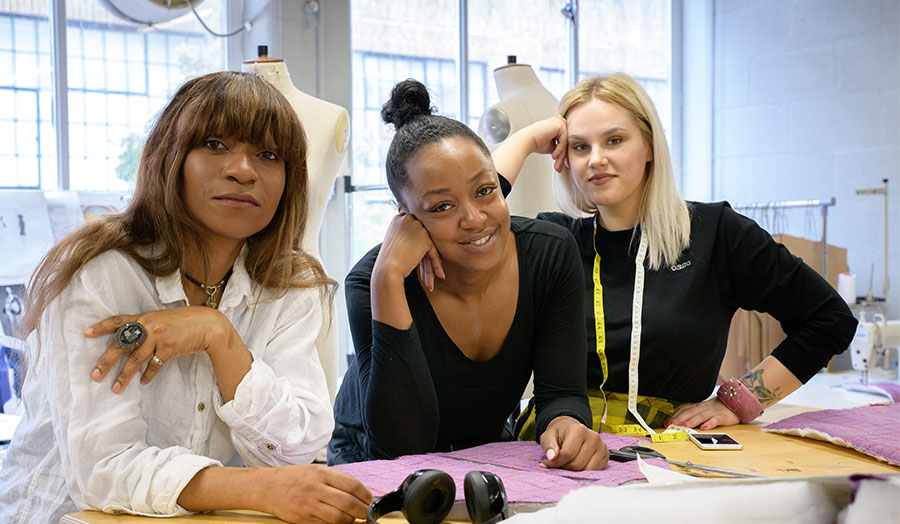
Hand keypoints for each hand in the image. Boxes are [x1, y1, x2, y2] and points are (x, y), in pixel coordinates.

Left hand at [85, 306, 234, 392]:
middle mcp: (148, 326)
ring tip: (115, 388)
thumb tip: (134, 340)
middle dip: (106, 361)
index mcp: (145, 317)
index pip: (118, 321)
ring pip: (135, 359)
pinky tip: (143, 382)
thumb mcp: (164, 320)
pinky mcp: (168, 348)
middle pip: (121, 344)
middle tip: (95, 374)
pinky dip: (148, 375)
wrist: (208, 325)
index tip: (86, 333)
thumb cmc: (186, 322)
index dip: (101, 327)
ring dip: (124, 376)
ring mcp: (158, 337)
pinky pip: (154, 365)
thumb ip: (148, 327)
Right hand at [262, 465, 372, 523]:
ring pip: (338, 518)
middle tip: (366, 512)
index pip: (352, 485)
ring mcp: (309, 505)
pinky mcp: (303, 519)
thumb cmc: (293, 478)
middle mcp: (316, 488)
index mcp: (322, 473)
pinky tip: (339, 522)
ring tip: (353, 518)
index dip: (366, 495)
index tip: (370, 500)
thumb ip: (337, 480)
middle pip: (348, 503)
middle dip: (362, 510)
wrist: (267, 487)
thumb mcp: (316, 470)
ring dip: (351, 520)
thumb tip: (359, 491)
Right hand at [374, 212, 444, 291]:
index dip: (416, 243)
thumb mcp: (393, 243)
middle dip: (425, 254)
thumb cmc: (386, 260)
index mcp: (398, 218)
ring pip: (428, 246)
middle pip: (421, 237)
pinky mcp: (425, 238)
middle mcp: (407, 219)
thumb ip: (404, 236)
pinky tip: (441, 276)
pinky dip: (437, 265)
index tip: (420, 256)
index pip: (412, 229)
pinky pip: (434, 253)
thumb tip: (416, 239)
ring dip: (431, 263)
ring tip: (434, 278)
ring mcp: (417, 227)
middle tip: (427, 269)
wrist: (386, 270)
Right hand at [524, 116, 567, 172]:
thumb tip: (567, 157)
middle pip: (566, 142)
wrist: (526, 140)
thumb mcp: (552, 146)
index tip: (559, 165)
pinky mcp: (560, 124)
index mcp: (557, 125)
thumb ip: (560, 147)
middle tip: (558, 167)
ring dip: (561, 155)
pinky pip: (564, 141)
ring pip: (566, 142)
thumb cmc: (536, 143)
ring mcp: (560, 122)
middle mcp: (559, 121)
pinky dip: (559, 150)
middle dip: (562, 156)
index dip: (562, 153)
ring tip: (555, 163)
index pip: (564, 141)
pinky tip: (553, 155)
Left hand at [539, 416, 608, 470]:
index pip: (568, 454)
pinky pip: (595, 472)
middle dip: (565, 467)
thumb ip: (549, 446)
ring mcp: (602, 447)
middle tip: (558, 464)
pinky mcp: (606, 456)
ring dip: (575, 472)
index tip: (548, 463)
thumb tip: (551, 457)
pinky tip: (578, 465)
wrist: (571, 432)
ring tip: (568, 464)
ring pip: (587, 470)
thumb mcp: (548, 437)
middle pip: (578, 464)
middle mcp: (594, 437)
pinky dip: (584, 472)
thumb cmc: (559, 435)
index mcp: (580, 430)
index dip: (556, 462)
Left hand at [666, 398, 739, 429]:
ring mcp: (712, 412)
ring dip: (690, 421)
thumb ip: (692, 415)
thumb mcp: (702, 410)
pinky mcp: (721, 417)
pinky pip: (715, 420)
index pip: (683, 410)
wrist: (734, 403)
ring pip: (700, 416)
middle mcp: (702, 408)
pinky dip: (709, 423)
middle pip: (689, 413)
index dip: (675, 416)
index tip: (666, 423)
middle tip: (670, 425)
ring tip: (683, 427)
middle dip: (678, 419)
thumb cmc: (716, 409)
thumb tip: (679, 423)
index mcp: (697, 407)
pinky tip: (704, 428)